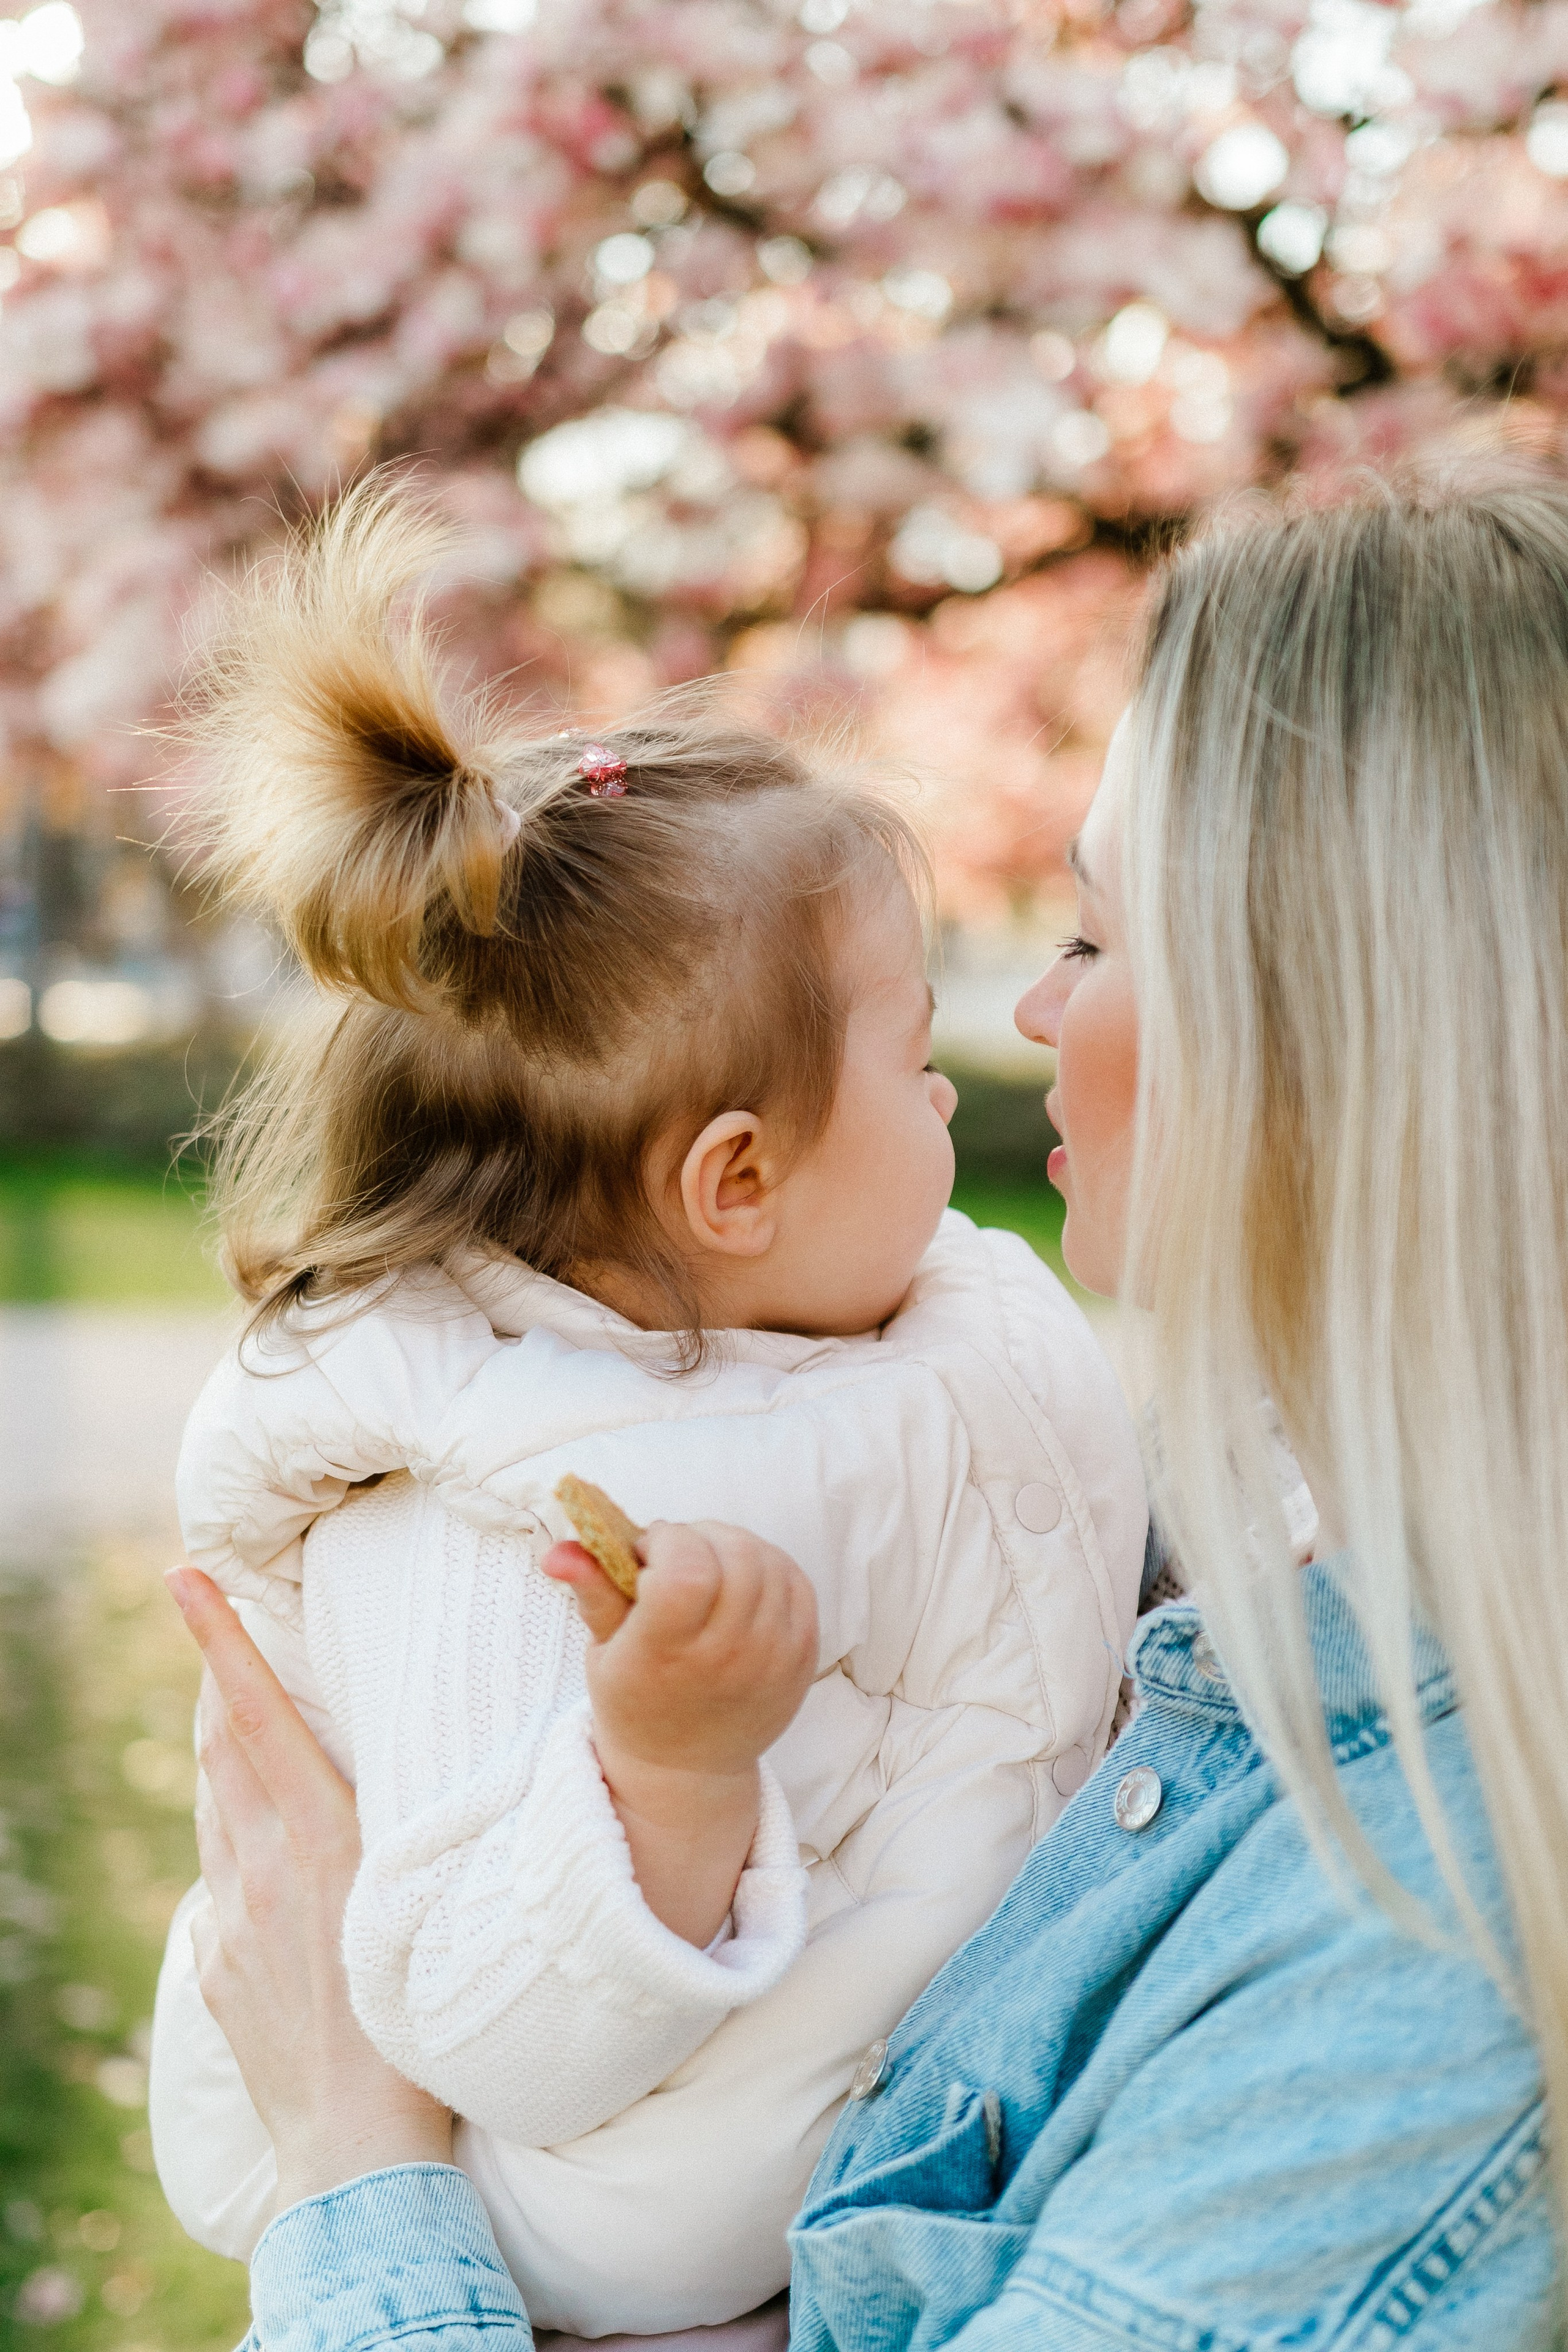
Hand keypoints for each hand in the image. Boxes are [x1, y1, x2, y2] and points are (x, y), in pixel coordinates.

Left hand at [166, 1568, 451, 2214]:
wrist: (358, 2143)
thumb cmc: (417, 2020)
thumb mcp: (407, 1896)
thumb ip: (371, 1827)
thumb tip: (346, 1771)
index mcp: (316, 1840)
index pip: (259, 1714)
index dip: (221, 1640)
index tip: (185, 1576)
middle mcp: (259, 1868)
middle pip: (224, 1746)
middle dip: (217, 1677)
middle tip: (210, 1612)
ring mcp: (228, 1918)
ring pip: (216, 1805)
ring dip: (222, 1747)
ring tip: (230, 1704)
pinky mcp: (216, 1963)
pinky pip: (219, 1875)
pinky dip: (234, 1836)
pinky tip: (258, 1842)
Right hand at [542, 1521, 816, 1947]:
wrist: (688, 1768)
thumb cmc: (637, 1700)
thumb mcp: (603, 1651)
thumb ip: (591, 1591)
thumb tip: (559, 1551)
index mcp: (668, 1655)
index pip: (687, 1570)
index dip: (666, 1541)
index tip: (648, 1554)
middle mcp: (728, 1657)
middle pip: (732, 1554)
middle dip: (698, 1536)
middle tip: (675, 1558)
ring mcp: (774, 1657)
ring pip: (766, 1559)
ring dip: (732, 1547)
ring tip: (705, 1569)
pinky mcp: (805, 1655)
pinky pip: (796, 1580)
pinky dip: (768, 1565)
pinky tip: (739, 1583)